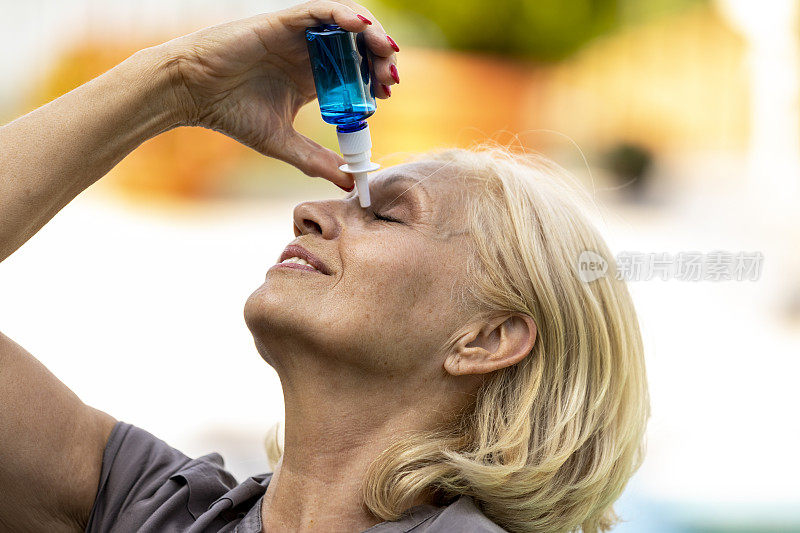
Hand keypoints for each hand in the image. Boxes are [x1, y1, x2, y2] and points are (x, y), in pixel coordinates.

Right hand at [156, 0, 398, 188]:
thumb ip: (317, 161)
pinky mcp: (284, 22)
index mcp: (312, 79)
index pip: (356, 73)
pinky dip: (343, 14)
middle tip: (389, 77)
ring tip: (384, 50)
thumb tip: (351, 182)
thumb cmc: (231, 114)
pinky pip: (320, 10)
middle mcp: (309, 54)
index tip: (385, 95)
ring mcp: (298, 36)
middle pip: (358, 47)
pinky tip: (360, 26)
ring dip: (370, 34)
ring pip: (346, 23)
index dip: (375, 80)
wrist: (193, 93)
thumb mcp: (282, 143)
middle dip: (379, 57)